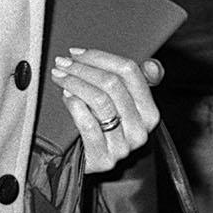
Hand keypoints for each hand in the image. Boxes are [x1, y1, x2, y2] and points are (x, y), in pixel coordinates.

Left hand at [51, 48, 163, 172]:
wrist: (85, 160)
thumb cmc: (101, 123)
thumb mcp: (121, 103)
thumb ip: (136, 81)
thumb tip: (153, 65)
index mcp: (149, 111)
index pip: (130, 71)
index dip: (100, 57)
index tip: (76, 52)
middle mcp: (141, 130)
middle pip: (112, 84)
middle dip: (82, 68)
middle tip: (61, 63)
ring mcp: (124, 146)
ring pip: (100, 101)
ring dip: (74, 83)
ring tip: (59, 76)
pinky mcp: (104, 159)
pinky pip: (89, 125)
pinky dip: (75, 106)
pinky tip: (65, 97)